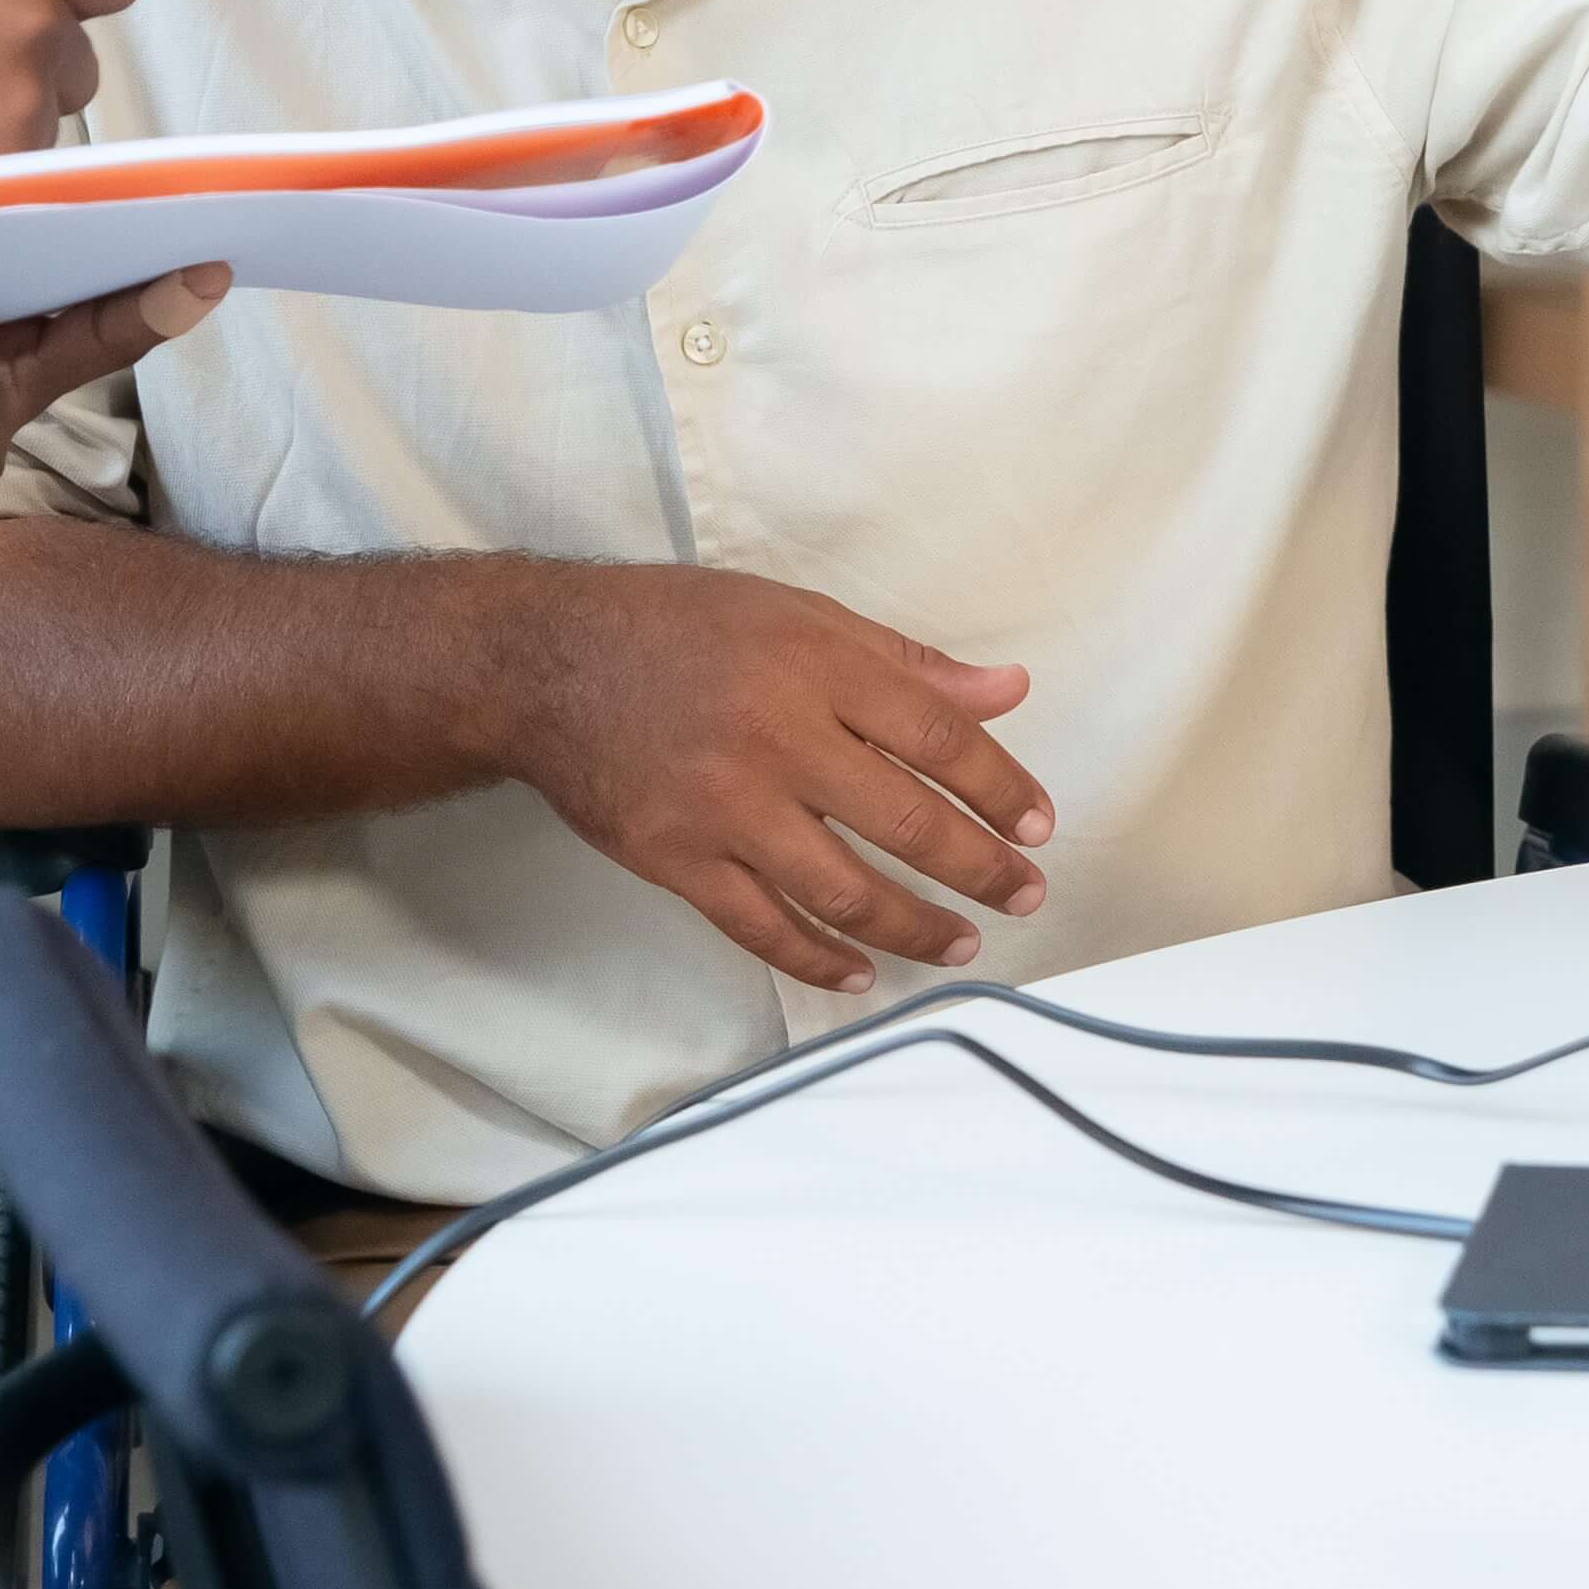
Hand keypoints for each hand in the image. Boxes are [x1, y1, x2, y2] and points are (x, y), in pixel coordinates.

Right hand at [487, 566, 1053, 993]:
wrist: (549, 664)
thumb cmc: (684, 628)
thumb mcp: (800, 615)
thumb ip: (906, 664)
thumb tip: (1007, 692)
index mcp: (817, 666)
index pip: (938, 737)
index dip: (1000, 788)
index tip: (1039, 825)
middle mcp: (777, 738)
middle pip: (904, 820)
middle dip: (980, 868)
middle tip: (1026, 895)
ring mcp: (725, 808)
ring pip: (842, 890)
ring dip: (916, 927)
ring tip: (962, 944)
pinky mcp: (678, 860)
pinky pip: (762, 928)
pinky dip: (819, 959)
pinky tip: (863, 972)